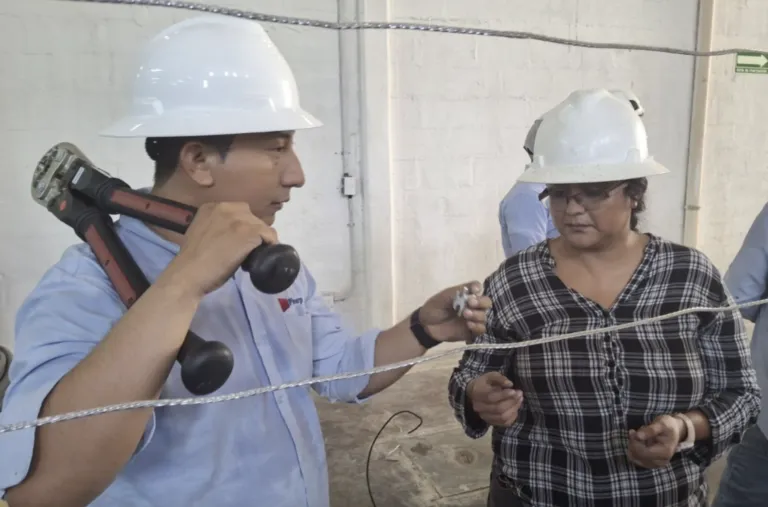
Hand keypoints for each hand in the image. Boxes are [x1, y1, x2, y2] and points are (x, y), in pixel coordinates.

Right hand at [160, 202, 277, 295]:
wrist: (188, 274)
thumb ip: (216, 228)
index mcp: (211, 207)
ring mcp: (239, 219)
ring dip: (260, 241)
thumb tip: (232, 236)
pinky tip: (261, 257)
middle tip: (246, 251)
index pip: (238, 213)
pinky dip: (269, 246)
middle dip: (252, 233)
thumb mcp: (202, 234)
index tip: (239, 242)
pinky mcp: (249, 232)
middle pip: (251, 218)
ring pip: (261, 227)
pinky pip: (269, 235)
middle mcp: (225, 207)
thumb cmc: (193, 261)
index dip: (242, 228)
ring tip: (252, 256)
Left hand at [418, 281, 491, 341]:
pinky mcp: (471, 332)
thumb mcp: (444, 296)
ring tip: (465, 314)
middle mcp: (473, 306)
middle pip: (487, 303)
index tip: (473, 292)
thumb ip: (459, 291)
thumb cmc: (435, 307)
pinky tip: (469, 325)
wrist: (426, 325)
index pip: (478, 289)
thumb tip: (477, 288)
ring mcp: (473, 319)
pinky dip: (478, 327)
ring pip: (485, 316)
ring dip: (478, 315)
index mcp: (466, 295)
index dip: (478, 289)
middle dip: (481, 303)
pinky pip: (481, 330)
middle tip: (470, 303)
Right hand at [467, 372, 522, 426]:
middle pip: (498, 409)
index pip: (491, 397)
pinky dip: (513, 416)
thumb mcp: (490, 376)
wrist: (474, 394)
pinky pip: (505, 423)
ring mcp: (484, 416)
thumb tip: (510, 384)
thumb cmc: (485, 383)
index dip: (504, 395)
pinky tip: (515, 407)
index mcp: (477, 394)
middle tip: (520, 394)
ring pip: (502, 417)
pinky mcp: (491, 422)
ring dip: (514, 409)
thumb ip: (499, 378)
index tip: (514, 391)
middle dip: (512, 402)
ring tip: (520, 400)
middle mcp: (479, 407)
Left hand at [627, 415, 684, 468]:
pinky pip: (637, 459)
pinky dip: (634, 450)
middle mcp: (661, 461)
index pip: (643, 453)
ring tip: (637, 435)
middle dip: (633, 444)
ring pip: (635, 459)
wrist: (675, 431)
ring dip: (632, 446)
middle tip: (634, 432)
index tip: (633, 431)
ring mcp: (656, 464)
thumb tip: (638, 436)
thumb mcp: (661, 423)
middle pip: (638, 457)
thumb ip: (650, 430)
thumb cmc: (668, 425)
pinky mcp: (651, 463)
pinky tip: (637, 441)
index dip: (634, 443)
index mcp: (665, 452)